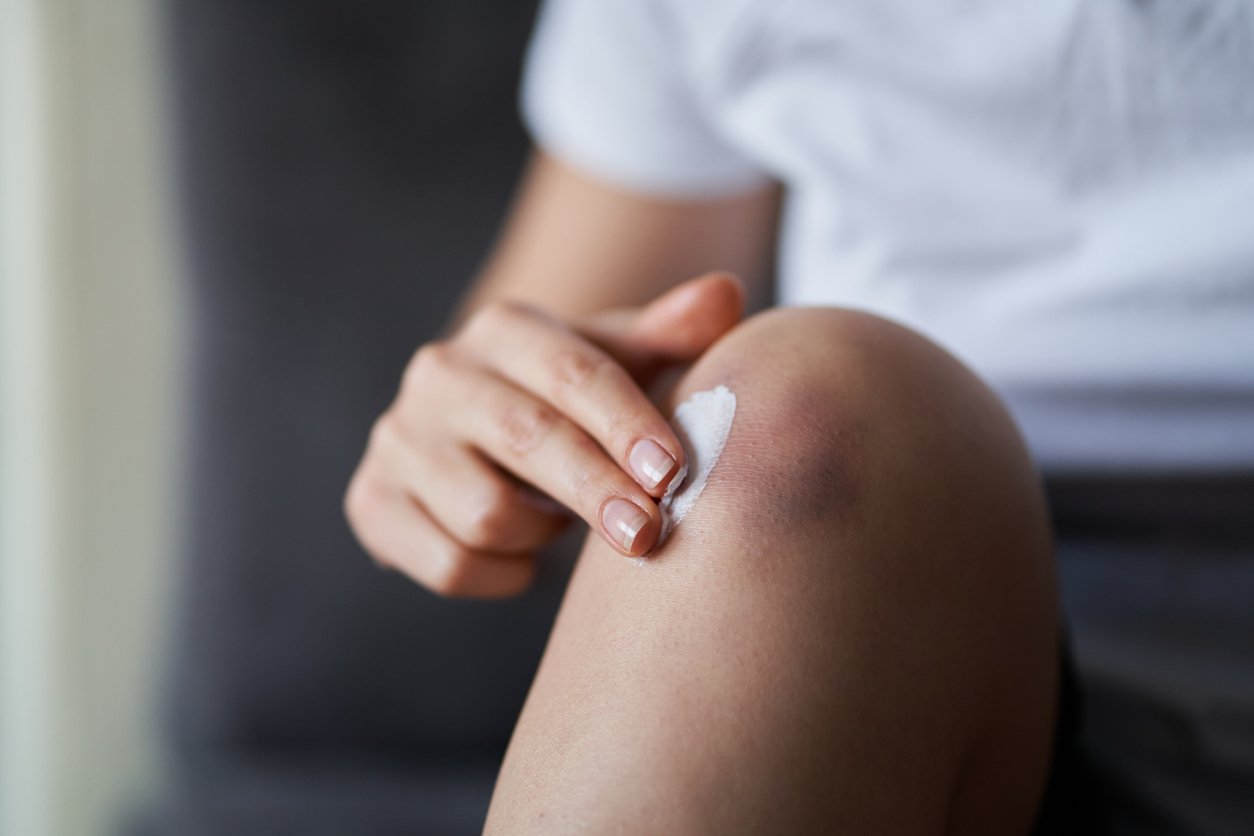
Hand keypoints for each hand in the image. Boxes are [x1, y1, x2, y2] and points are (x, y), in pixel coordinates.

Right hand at [344, 272, 744, 596]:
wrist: (476, 437)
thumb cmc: (567, 400)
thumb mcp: (619, 362)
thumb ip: (672, 332)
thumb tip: (727, 293)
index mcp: (505, 328)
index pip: (575, 372)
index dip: (626, 425)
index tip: (672, 475)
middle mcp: (440, 374)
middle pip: (528, 439)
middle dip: (596, 491)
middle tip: (648, 536)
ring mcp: (398, 439)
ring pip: (486, 514)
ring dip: (543, 535)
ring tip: (562, 523)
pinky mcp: (372, 502)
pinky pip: (450, 563)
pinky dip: (502, 576)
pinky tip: (522, 558)